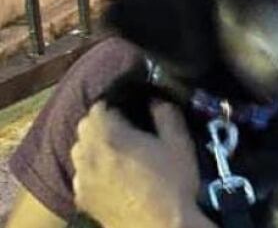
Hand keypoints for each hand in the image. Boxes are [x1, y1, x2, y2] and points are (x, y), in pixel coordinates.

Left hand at [71, 101, 213, 227]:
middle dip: (99, 122)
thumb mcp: (179, 142)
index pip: (97, 108)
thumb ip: (166, 113)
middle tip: (122, 127)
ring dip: (91, 144)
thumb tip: (155, 99)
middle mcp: (89, 156)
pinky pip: (79, 174)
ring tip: (113, 150)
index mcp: (111, 137)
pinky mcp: (82, 200)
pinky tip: (109, 176)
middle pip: (83, 127)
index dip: (113, 104)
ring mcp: (83, 180)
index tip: (128, 109)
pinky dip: (89, 169)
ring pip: (77, 150)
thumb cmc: (172, 183)